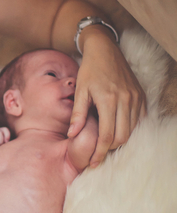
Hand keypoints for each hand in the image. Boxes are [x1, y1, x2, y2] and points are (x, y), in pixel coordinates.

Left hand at [68, 28, 145, 165]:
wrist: (105, 50)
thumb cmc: (89, 70)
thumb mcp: (80, 90)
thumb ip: (78, 113)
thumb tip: (72, 135)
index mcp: (108, 99)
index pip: (107, 135)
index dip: (100, 152)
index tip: (93, 162)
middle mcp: (125, 100)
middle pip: (122, 137)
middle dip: (110, 149)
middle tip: (98, 153)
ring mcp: (136, 98)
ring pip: (132, 130)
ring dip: (120, 140)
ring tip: (106, 144)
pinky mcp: (141, 96)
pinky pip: (139, 120)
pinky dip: (130, 129)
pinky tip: (117, 130)